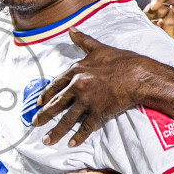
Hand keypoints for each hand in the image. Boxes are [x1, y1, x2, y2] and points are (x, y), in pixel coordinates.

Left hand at [31, 29, 156, 147]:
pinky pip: (86, 127)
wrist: (139, 75)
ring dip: (56, 132)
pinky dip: (79, 137)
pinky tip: (71, 143)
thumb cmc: (121, 60)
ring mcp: (88, 101)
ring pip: (68, 119)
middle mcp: (78, 86)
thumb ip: (83, 41)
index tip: (38, 103)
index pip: (55, 85)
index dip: (46, 95)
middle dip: (44, 116)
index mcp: (76, 71)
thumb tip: (72, 29)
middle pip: (57, 104)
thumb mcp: (99, 48)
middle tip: (34, 123)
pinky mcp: (99, 112)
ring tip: (46, 140)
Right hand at [144, 0, 173, 67]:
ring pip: (153, 22)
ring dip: (146, 25)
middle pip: (156, 8)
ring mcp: (172, 27)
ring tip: (141, 31)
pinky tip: (148, 41)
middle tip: (142, 21)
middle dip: (147, 12)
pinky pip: (157, 37)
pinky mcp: (170, 41)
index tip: (154, 7)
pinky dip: (150, 38)